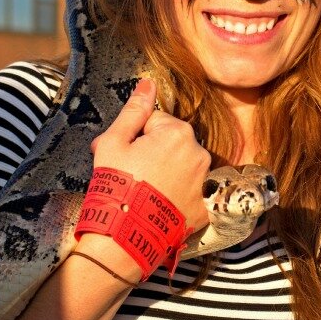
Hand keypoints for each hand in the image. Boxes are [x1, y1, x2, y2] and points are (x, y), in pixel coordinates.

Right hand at [90, 78, 210, 231]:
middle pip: (171, 145)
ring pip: (183, 168)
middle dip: (152, 155)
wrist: (123, 236)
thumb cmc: (115, 185)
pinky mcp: (206, 207)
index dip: (135, 139)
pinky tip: (159, 206)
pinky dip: (179, 197)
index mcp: (178, 132)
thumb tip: (148, 83)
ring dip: (167, 175)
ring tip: (143, 194)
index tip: (123, 157)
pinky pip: (193, 193)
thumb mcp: (113, 142)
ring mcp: (205, 182)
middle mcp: (199, 153)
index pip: (155, 124)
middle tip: (130, 176)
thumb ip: (134, 110)